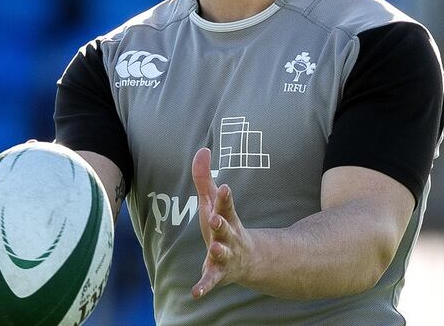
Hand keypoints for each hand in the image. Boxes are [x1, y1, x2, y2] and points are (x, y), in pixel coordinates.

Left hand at [191, 148, 253, 298]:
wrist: (248, 260)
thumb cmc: (224, 226)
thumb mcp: (213, 203)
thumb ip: (204, 178)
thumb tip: (201, 150)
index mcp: (226, 219)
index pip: (225, 206)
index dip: (224, 198)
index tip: (224, 187)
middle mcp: (228, 237)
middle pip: (225, 229)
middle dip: (220, 224)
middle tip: (214, 218)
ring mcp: (225, 257)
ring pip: (222, 254)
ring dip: (218, 252)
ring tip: (212, 249)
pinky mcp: (218, 274)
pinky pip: (211, 281)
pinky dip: (204, 287)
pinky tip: (195, 293)